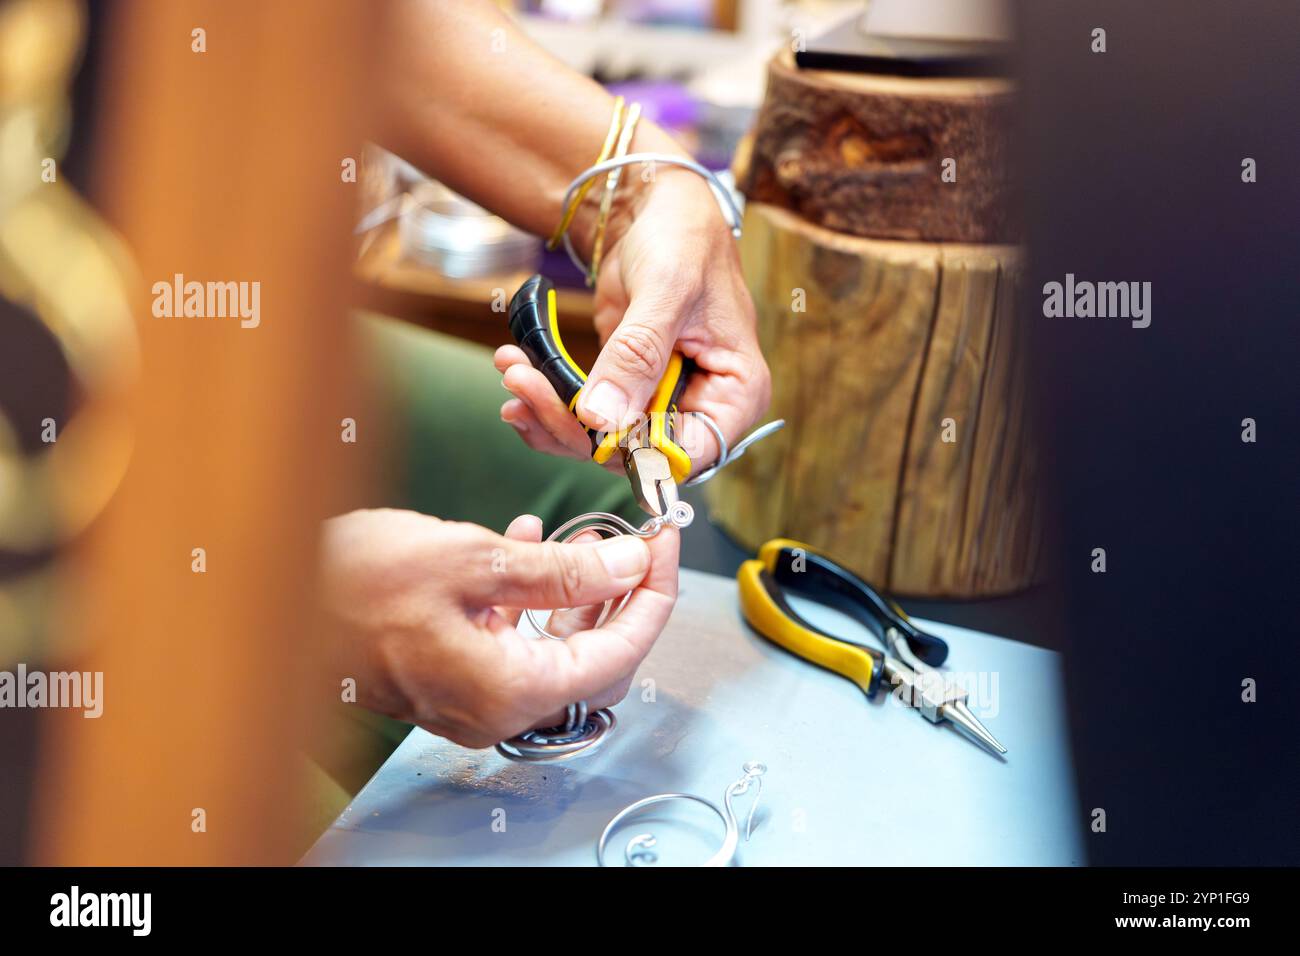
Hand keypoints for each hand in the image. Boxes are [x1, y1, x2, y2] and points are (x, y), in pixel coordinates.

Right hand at [318, 508, 678, 747]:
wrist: (265, 594)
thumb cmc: (355, 582)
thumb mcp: (473, 561)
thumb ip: (561, 572)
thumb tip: (628, 566)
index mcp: (510, 693)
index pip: (618, 657)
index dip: (651, 599)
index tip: (663, 548)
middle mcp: (495, 710)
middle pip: (594, 664)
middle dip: (621, 599)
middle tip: (634, 543)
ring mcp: (470, 698)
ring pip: (556, 653)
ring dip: (579, 595)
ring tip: (587, 537)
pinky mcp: (448, 677)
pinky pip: (513, 644)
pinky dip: (532, 599)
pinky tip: (527, 542)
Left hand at [496, 167, 770, 474]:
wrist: (657, 207)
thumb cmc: (683, 237)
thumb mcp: (666, 290)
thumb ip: (636, 356)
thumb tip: (602, 419)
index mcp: (736, 393)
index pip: (686, 454)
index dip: (632, 450)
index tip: (580, 422)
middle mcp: (702, 407)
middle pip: (635, 452)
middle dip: (572, 426)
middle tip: (522, 385)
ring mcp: (662, 401)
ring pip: (603, 439)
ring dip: (550, 414)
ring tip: (512, 374)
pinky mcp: (627, 388)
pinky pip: (587, 414)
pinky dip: (550, 400)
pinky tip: (519, 374)